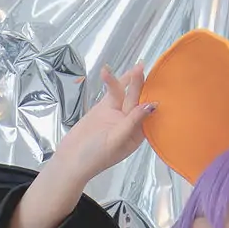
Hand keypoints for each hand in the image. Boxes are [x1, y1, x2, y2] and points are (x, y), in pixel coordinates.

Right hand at [6, 66, 154, 227]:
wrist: (70, 160)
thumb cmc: (95, 156)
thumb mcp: (116, 139)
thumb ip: (133, 121)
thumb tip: (151, 105)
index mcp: (137, 134)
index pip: (149, 114)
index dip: (152, 98)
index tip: (158, 84)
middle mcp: (129, 123)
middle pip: (137, 100)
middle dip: (140, 85)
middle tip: (141, 68)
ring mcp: (116, 115)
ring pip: (125, 94)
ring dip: (127, 81)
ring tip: (133, 66)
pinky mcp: (103, 109)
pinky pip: (110, 93)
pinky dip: (110, 82)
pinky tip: (109, 72)